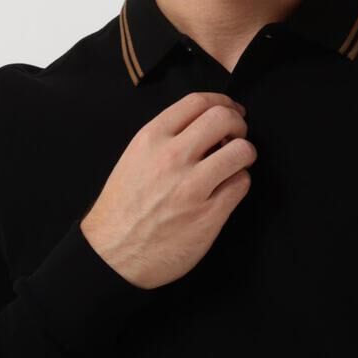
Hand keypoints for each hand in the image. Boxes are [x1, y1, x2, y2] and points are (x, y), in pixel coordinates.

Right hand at [82, 91, 255, 288]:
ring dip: (245, 154)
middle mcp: (173, 157)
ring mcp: (192, 186)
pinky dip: (240, 183)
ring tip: (235, 165)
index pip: (198, 102)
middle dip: (238, 125)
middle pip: (224, 119)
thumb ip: (166, 139)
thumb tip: (204, 129)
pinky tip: (227, 190)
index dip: (222, 103)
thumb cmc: (123, 209)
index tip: (230, 111)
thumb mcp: (135, 159)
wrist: (112, 255)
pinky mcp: (208, 215)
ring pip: (241, 151)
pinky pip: (241, 184)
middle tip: (237, 138)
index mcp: (152, 138)